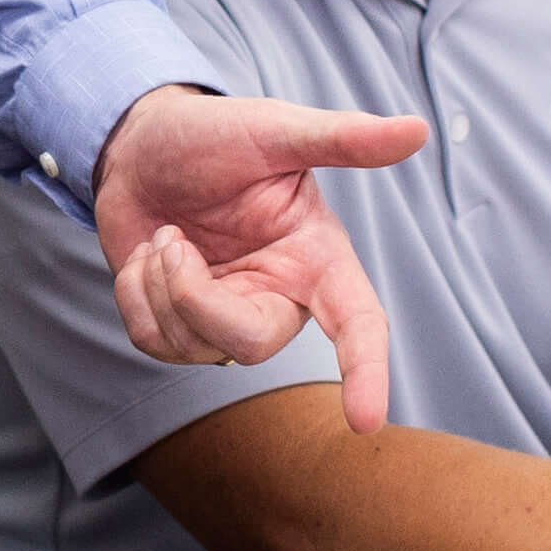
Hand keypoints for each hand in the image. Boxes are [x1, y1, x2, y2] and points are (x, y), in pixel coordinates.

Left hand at [98, 89, 427, 428]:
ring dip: (159, 283)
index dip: (366, 372)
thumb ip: (344, 138)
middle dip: (198, 301)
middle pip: (252, 344)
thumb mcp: (275, 130)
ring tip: (165, 234)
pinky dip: (134, 293)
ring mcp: (227, 316)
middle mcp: (279, 295)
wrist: (138, 145)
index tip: (365, 420)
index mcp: (316, 256)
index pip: (357, 323)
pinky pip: (153, 340)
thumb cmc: (212, 134)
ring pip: (194, 347)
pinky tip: (148, 255)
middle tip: (170, 239)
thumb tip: (416, 130)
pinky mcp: (180, 326)